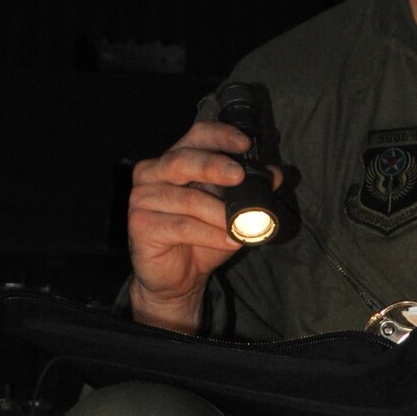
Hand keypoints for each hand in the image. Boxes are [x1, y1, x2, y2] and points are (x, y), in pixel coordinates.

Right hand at [126, 121, 282, 331]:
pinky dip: (210, 234)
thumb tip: (275, 174)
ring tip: (243, 226)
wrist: (178, 280)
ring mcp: (142, 198)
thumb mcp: (230, 212)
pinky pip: (181, 226)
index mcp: (174, 161)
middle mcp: (152, 173)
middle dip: (214, 166)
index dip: (219, 136)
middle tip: (239, 176)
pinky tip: (230, 241)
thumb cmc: (201, 240)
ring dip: (220, 214)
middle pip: (183, 160)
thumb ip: (249, 191)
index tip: (245, 144)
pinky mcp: (140, 224)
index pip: (195, 136)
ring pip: (187, 200)